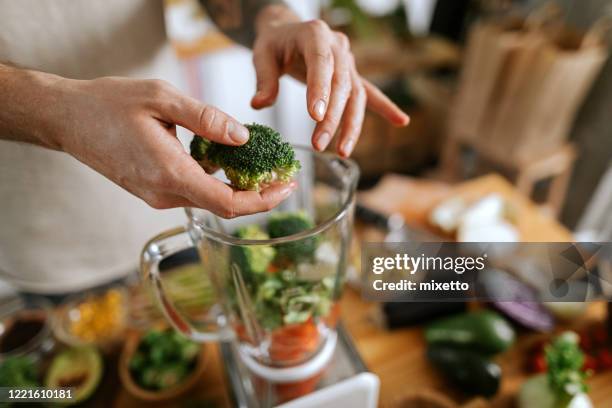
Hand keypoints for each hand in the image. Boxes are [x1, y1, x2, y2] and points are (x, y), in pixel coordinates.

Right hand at [41, 76, 295, 216]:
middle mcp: (164, 194)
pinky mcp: (153, 191)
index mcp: (169, 173)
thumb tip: (243, 137)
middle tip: (283, 173)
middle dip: (258, 194)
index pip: (228, 203)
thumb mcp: (161, 98)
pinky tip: (227, 159)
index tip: (287, 186)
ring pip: (209, 200)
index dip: (263, 200)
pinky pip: (193, 192)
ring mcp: (156, 196)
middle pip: (224, 206)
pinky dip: (216, 181)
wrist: (67, 119)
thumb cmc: (109, 104)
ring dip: (238, 187)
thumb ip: (206, 118)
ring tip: (262, 163)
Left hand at [250, 7, 409, 157]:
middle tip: (319, 145)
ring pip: (355, 95)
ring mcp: (348, 61)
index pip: (321, 63)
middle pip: (341, 85)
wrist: (288, 31)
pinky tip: (401, 121)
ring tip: (342, 151)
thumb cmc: (274, 44)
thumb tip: (259, 105)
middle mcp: (338, 45)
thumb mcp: (262, 55)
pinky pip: (369, 93)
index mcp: (315, 34)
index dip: (320, 90)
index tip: (315, 117)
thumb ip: (264, 80)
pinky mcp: (352, 75)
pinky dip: (385, 107)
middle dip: (332, 118)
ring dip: (351, 125)